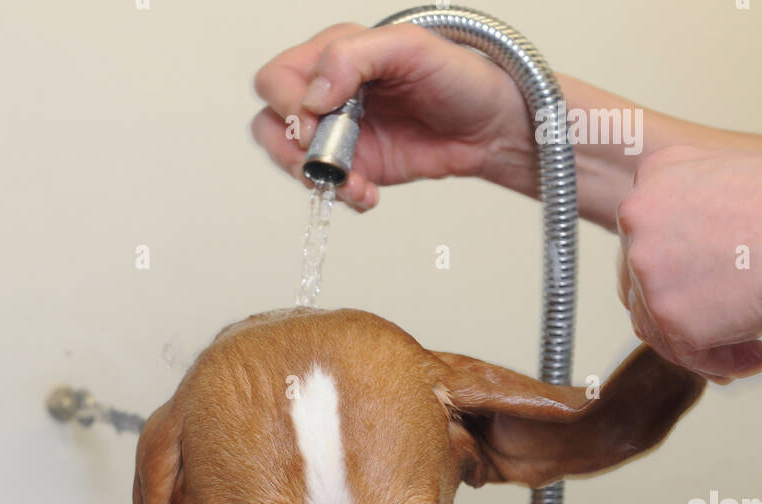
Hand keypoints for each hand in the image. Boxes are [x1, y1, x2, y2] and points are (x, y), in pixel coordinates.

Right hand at [251, 22, 531, 211]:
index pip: (277, 79)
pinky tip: (370, 193)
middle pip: (271, 123)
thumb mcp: (410, 48)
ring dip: (317, 179)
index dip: (287, 104)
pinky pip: (327, 188)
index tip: (318, 119)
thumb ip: (354, 58)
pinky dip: (342, 196)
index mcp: (335, 56)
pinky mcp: (357, 167)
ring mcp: (341, 134)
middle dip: (292, 150)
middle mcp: (330, 94)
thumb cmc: (460, 77)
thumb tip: (314, 96)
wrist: (490, 127)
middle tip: (327, 160)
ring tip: (356, 183)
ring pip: (293, 161)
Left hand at [616, 146, 761, 382]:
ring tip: (748, 346)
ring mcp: (647, 267)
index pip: (647, 238)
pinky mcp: (665, 312)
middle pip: (645, 283)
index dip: (673, 271)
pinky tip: (754, 356)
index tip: (702, 286)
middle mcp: (639, 216)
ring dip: (704, 340)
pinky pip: (685, 351)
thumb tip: (693, 264)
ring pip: (659, 323)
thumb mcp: (734, 184)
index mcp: (656, 175)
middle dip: (684, 310)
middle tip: (721, 322)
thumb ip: (698, 215)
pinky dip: (719, 360)